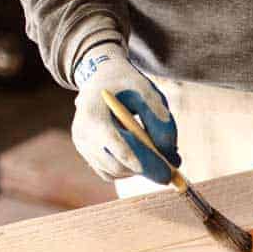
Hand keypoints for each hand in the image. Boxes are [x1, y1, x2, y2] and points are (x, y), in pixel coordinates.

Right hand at [71, 42, 180, 182]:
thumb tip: (169, 152)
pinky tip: (140, 157)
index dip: (137, 159)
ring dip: (137, 171)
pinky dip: (127, 171)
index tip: (161, 171)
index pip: (113, 142)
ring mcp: (82, 146)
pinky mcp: (87, 154)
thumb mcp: (147, 91)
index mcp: (93, 113)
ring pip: (114, 172)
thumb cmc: (126, 83)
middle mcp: (82, 133)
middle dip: (145, 169)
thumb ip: (159, 117)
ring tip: (157, 156)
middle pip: (115, 164)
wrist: (101, 78)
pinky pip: (109, 173)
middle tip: (170, 171)